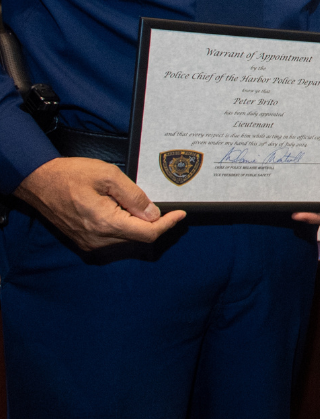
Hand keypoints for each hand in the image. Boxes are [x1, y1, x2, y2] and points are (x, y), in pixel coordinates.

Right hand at [13, 156, 187, 251]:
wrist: (39, 182)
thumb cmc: (71, 175)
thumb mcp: (108, 176)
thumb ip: (134, 196)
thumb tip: (153, 214)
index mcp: (106, 223)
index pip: (147, 233)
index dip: (167, 225)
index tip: (180, 215)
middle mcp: (98, 239)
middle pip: (138, 238)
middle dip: (154, 223)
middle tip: (162, 206)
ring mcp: (89, 243)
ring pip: (127, 240)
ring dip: (138, 226)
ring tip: (137, 205)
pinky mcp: (84, 241)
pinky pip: (113, 239)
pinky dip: (124, 228)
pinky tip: (123, 211)